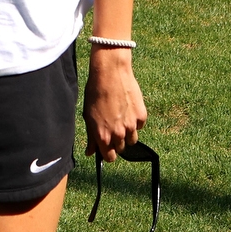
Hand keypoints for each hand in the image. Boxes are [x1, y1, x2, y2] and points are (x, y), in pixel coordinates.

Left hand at [83, 48, 146, 162]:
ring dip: (127, 132)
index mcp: (103, 137)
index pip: (110, 158)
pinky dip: (135, 120)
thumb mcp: (88, 116)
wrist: (110, 73)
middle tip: (112, 126)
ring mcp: (132, 126)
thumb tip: (90, 152)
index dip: (108, 152)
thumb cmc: (95, 93)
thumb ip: (91, 137)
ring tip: (120, 116)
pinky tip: (127, 108)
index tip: (107, 146)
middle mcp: (118, 135)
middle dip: (117, 141)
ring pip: (132, 139)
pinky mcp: (141, 116)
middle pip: (121, 148)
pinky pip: (139, 125)